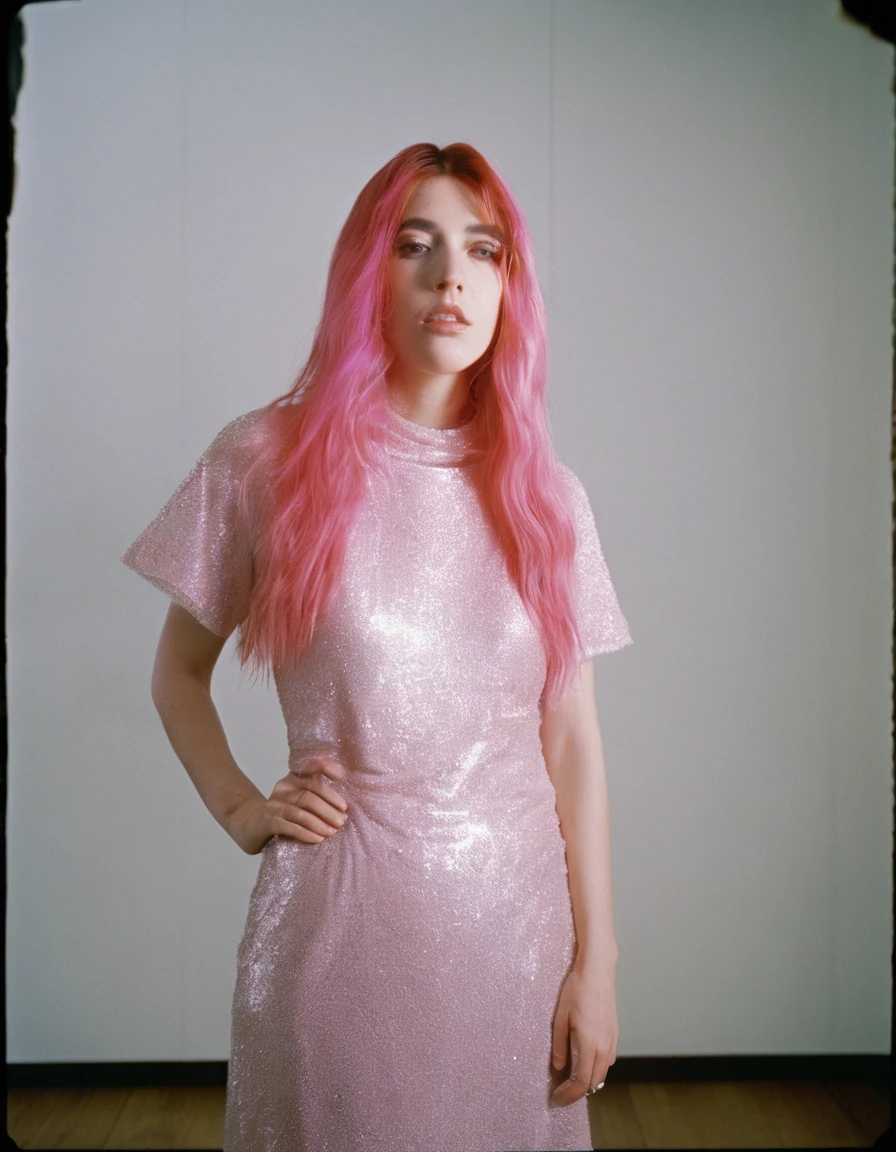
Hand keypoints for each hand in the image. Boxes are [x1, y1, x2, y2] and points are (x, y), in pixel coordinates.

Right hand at [226, 754, 349, 854]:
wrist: (250, 826)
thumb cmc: (282, 815)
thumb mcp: (298, 801)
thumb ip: (316, 797)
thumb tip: (344, 807)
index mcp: (293, 779)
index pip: (311, 769)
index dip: (327, 768)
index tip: (343, 777)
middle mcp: (283, 788)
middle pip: (310, 794)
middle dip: (329, 808)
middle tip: (342, 820)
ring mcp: (274, 804)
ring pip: (301, 811)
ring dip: (320, 823)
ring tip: (332, 832)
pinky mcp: (267, 822)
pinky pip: (290, 826)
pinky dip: (306, 833)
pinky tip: (318, 839)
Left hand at [550, 964, 617, 1105]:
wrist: (598, 971)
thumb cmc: (577, 990)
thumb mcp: (560, 1017)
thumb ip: (559, 1045)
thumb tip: (558, 1067)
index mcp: (589, 1044)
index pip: (581, 1082)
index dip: (568, 1095)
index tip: (557, 1098)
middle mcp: (604, 1047)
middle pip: (593, 1083)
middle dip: (577, 1091)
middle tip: (560, 1090)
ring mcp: (612, 1041)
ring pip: (602, 1073)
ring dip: (588, 1080)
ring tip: (569, 1076)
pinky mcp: (615, 1035)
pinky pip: (607, 1061)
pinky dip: (596, 1068)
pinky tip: (584, 1059)